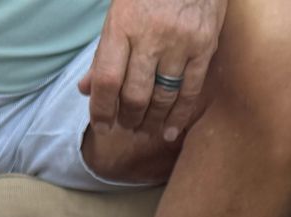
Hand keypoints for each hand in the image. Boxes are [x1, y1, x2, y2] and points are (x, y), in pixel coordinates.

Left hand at [80, 0, 225, 142]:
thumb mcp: (118, 12)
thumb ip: (103, 52)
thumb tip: (86, 89)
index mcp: (123, 26)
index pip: (107, 80)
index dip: (102, 110)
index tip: (102, 126)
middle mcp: (151, 37)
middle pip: (136, 94)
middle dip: (128, 118)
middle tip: (126, 127)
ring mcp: (180, 43)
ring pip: (163, 97)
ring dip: (151, 120)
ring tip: (145, 130)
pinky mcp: (204, 47)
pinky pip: (190, 90)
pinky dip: (179, 115)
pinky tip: (170, 130)